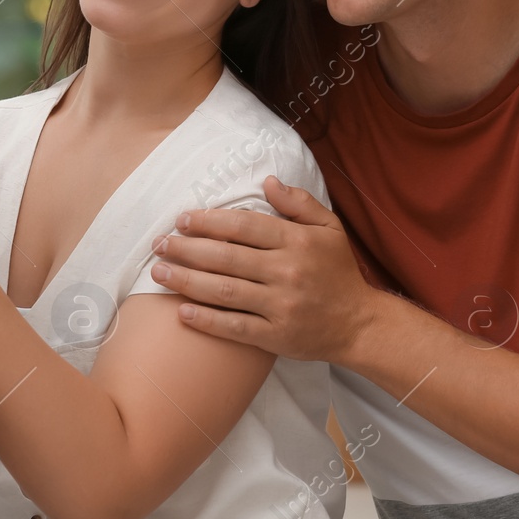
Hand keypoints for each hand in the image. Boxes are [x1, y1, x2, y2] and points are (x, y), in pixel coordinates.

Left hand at [149, 177, 382, 362]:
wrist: (360, 325)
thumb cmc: (339, 272)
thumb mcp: (329, 228)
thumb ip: (299, 203)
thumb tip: (267, 181)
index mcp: (298, 241)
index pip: (244, 226)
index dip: (209, 221)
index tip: (182, 219)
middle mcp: (288, 271)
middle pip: (227, 257)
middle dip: (187, 249)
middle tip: (159, 244)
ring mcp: (281, 306)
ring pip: (225, 291)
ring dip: (187, 281)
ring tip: (158, 273)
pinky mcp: (277, 337)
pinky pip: (235, 328)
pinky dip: (207, 320)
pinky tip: (182, 312)